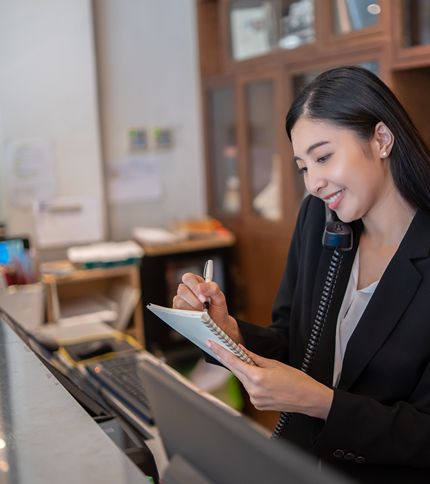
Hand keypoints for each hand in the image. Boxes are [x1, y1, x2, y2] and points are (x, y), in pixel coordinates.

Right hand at [173, 272, 242, 343]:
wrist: (218, 325)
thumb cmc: (217, 309)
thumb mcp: (220, 297)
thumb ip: (213, 288)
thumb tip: (200, 287)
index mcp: (196, 283)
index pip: (188, 278)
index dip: (194, 286)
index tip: (203, 296)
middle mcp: (187, 291)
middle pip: (181, 289)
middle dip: (194, 299)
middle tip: (203, 306)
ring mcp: (181, 302)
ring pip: (179, 301)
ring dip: (192, 308)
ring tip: (201, 313)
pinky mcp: (178, 312)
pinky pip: (177, 312)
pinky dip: (188, 315)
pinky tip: (196, 318)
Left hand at [207, 341, 333, 419]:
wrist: (309, 399)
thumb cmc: (296, 380)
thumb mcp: (274, 364)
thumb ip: (254, 357)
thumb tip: (240, 350)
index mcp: (257, 377)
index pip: (233, 362)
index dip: (220, 352)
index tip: (211, 344)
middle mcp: (253, 390)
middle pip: (236, 371)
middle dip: (231, 360)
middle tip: (223, 349)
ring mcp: (255, 400)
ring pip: (243, 380)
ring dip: (245, 372)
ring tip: (260, 369)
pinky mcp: (258, 405)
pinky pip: (250, 389)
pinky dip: (252, 382)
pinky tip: (263, 380)